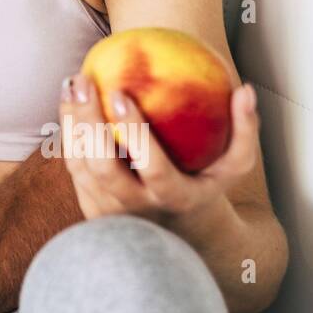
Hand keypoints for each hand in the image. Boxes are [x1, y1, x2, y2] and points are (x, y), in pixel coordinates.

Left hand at [57, 71, 259, 230]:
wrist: (178, 231)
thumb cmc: (206, 184)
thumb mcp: (233, 165)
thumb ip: (244, 130)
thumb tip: (244, 90)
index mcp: (174, 198)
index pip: (152, 167)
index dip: (134, 132)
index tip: (120, 92)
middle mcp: (138, 209)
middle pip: (103, 167)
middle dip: (88, 122)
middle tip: (83, 82)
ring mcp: (110, 212)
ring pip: (80, 166)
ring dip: (71, 123)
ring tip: (71, 84)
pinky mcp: (89, 208)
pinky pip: (73, 167)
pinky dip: (68, 134)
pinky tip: (69, 101)